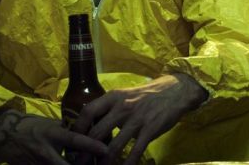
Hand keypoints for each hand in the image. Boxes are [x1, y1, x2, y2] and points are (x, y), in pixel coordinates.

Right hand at [0, 108, 107, 164]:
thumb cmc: (31, 125)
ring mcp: (37, 163)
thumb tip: (87, 132)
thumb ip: (67, 130)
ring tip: (85, 164)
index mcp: (52, 134)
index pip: (75, 140)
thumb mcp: (50, 124)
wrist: (2, 134)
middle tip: (97, 164)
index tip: (105, 149)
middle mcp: (45, 151)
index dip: (91, 145)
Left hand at [72, 73, 207, 164]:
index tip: (73, 143)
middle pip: (96, 134)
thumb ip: (109, 109)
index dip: (77, 130)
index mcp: (114, 97)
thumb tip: (91, 127)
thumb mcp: (125, 95)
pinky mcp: (150, 130)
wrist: (176, 91)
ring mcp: (137, 119)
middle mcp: (123, 107)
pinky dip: (127, 164)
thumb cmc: (147, 95)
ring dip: (103, 163)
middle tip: (79, 163)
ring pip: (113, 148)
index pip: (88, 112)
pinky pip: (135, 152)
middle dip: (85, 153)